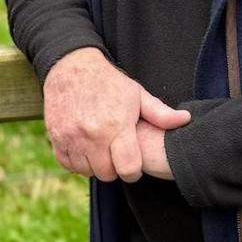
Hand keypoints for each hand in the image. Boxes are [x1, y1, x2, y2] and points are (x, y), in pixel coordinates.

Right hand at [42, 47, 189, 182]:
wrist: (70, 67)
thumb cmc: (108, 82)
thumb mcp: (136, 94)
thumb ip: (160, 113)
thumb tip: (185, 120)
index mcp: (116, 125)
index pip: (128, 169)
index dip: (133, 171)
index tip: (132, 164)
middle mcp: (92, 134)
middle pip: (107, 174)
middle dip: (114, 169)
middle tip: (116, 156)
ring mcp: (71, 136)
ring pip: (86, 171)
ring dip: (95, 165)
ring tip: (100, 150)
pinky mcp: (56, 137)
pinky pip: (67, 164)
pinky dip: (76, 162)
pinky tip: (84, 149)